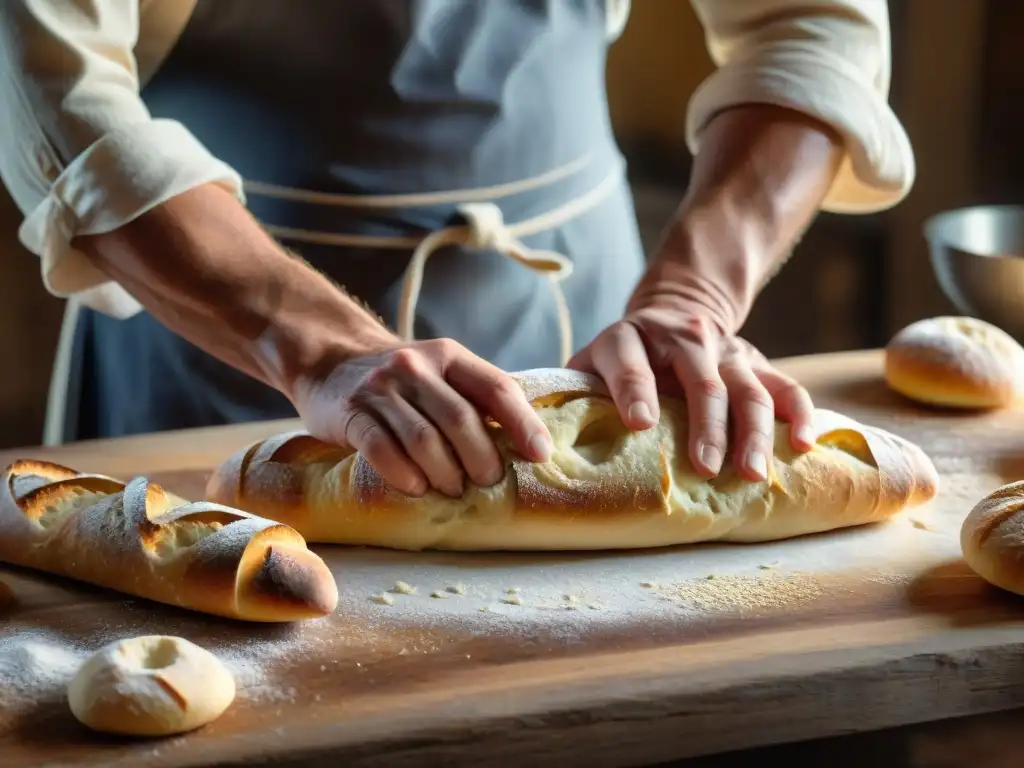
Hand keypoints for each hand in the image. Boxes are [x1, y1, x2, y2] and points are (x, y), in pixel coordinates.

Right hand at [291, 337, 552, 497]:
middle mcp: (416, 366)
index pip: (496, 388)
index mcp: (450, 356)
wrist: (330, 362)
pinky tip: (416, 488)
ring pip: (424, 439)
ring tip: (453, 491)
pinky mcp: (351, 413)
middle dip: (481, 459)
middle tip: (487, 483)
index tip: (539, 455)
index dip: (523, 424)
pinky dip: (403, 474)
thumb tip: (527, 445)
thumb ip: (475, 398)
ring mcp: (381, 388)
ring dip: (445, 473)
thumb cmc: (403, 381)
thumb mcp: (441, 373)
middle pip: (461, 419)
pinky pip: (381, 448)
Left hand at [567, 289, 814, 482]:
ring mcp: (726, 351)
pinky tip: (804, 446)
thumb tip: (547, 446)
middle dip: (705, 425)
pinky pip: (787, 386)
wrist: (676, 310)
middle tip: (705, 467)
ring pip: (749, 388)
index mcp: (629, 338)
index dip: (634, 390)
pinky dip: (801, 415)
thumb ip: (576, 395)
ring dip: (753, 433)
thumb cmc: (622, 359)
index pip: (630, 361)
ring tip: (752, 474)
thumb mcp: (591, 365)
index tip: (640, 424)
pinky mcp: (758, 363)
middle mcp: (682, 339)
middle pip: (701, 380)